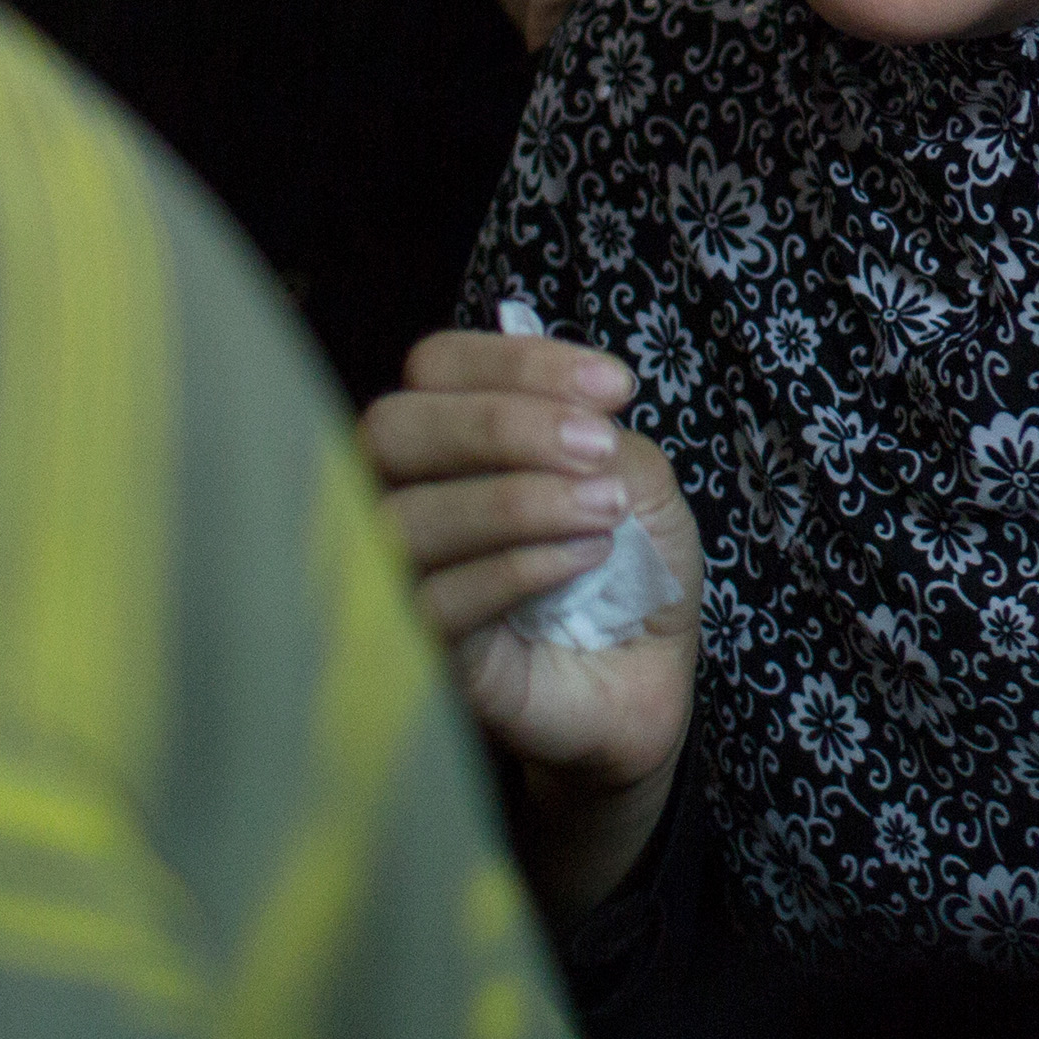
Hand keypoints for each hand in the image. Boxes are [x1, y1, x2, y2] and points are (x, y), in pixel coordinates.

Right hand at [360, 328, 700, 920]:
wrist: (645, 677)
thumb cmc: (627, 567)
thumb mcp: (636, 481)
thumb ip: (596, 438)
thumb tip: (573, 416)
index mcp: (451, 439)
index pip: (437, 367)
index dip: (517, 362)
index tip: (616, 387)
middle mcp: (402, 495)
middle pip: (393, 427)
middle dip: (504, 425)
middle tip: (597, 447)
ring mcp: (393, 576)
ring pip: (403, 517)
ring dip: (517, 501)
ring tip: (603, 511)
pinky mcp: (410, 653)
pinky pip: (430, 601)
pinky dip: (515, 567)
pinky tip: (582, 560)